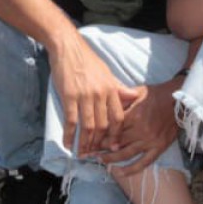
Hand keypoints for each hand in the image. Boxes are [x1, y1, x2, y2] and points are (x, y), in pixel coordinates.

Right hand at [49, 35, 135, 156]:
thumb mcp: (107, 73)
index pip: (118, 117)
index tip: (114, 146)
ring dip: (85, 143)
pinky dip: (69, 135)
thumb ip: (119, 88)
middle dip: (99, 143)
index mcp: (111, 89)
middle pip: (103, 125)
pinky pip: (71, 120)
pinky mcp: (69, 96)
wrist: (68, 47)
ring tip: (82, 154)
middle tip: (95, 155)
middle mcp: (100, 94)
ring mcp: (84, 96)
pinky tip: (68, 144)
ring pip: (88, 126)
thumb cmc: (87, 60)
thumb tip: (134, 96)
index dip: (117, 134)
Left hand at [97, 78, 181, 172]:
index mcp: (134, 115)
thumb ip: (121, 100)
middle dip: (100, 148)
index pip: (111, 128)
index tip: (88, 138)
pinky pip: (144, 162)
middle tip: (88, 151)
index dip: (98, 135)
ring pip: (126, 154)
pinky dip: (131, 169)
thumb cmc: (157, 94)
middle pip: (115, 142)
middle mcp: (141, 130)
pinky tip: (120, 173)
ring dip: (111, 159)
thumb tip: (104, 106)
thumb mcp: (137, 92)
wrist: (180, 100)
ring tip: (100, 160)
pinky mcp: (159, 147)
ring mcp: (150, 141)